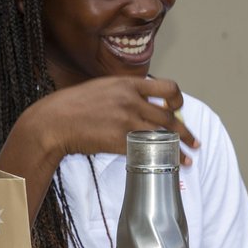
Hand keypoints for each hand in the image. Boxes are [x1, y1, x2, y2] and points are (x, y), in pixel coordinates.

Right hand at [19, 75, 198, 164]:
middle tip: (194, 141)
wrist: (54, 121)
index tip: (180, 109)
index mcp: (128, 84)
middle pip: (169, 116)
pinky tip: (168, 164)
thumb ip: (125, 92)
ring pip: (163, 134)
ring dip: (178, 148)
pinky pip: (147, 150)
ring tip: (187, 158)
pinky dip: (161, 158)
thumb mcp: (102, 87)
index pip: (167, 87)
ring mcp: (126, 120)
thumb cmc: (73, 105)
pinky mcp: (119, 140)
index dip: (178, 100)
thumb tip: (143, 100)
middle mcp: (131, 99)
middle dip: (185, 132)